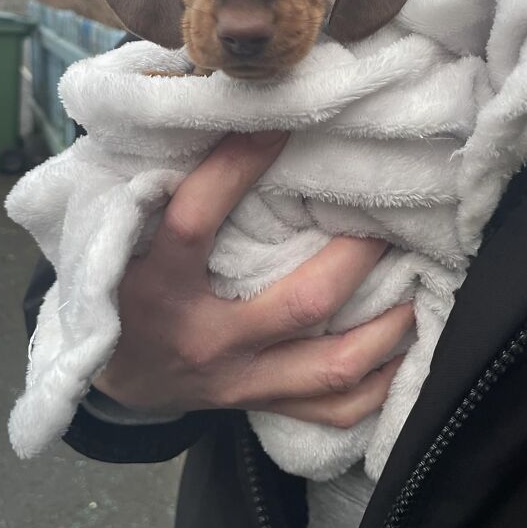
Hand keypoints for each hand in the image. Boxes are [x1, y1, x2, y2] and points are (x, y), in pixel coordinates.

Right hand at [93, 130, 411, 428]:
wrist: (109, 379)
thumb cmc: (117, 289)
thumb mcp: (114, 238)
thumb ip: (147, 188)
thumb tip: (201, 117)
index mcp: (156, 287)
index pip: (194, 220)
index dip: (236, 167)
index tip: (278, 125)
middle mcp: (205, 339)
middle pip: (302, 302)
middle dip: (355, 257)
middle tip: (385, 220)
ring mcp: (238, 381)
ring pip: (332, 364)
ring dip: (387, 326)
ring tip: (417, 285)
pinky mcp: (257, 406)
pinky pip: (334, 410)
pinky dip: (379, 384)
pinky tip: (404, 351)